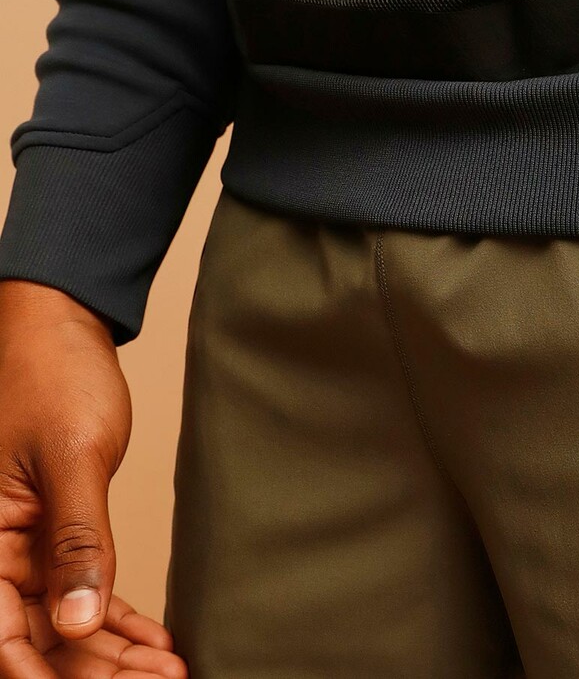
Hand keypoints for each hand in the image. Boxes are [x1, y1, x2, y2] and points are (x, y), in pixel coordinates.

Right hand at [0, 281, 184, 677]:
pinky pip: (81, 590)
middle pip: (39, 640)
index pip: (4, 641)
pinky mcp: (53, 534)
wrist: (58, 328)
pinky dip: (118, 619)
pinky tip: (155, 644)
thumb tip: (80, 621)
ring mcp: (20, 550)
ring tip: (167, 673)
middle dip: (95, 675)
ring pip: (64, 624)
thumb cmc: (51, 376)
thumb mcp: (71, 456)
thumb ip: (76, 540)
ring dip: (113, 655)